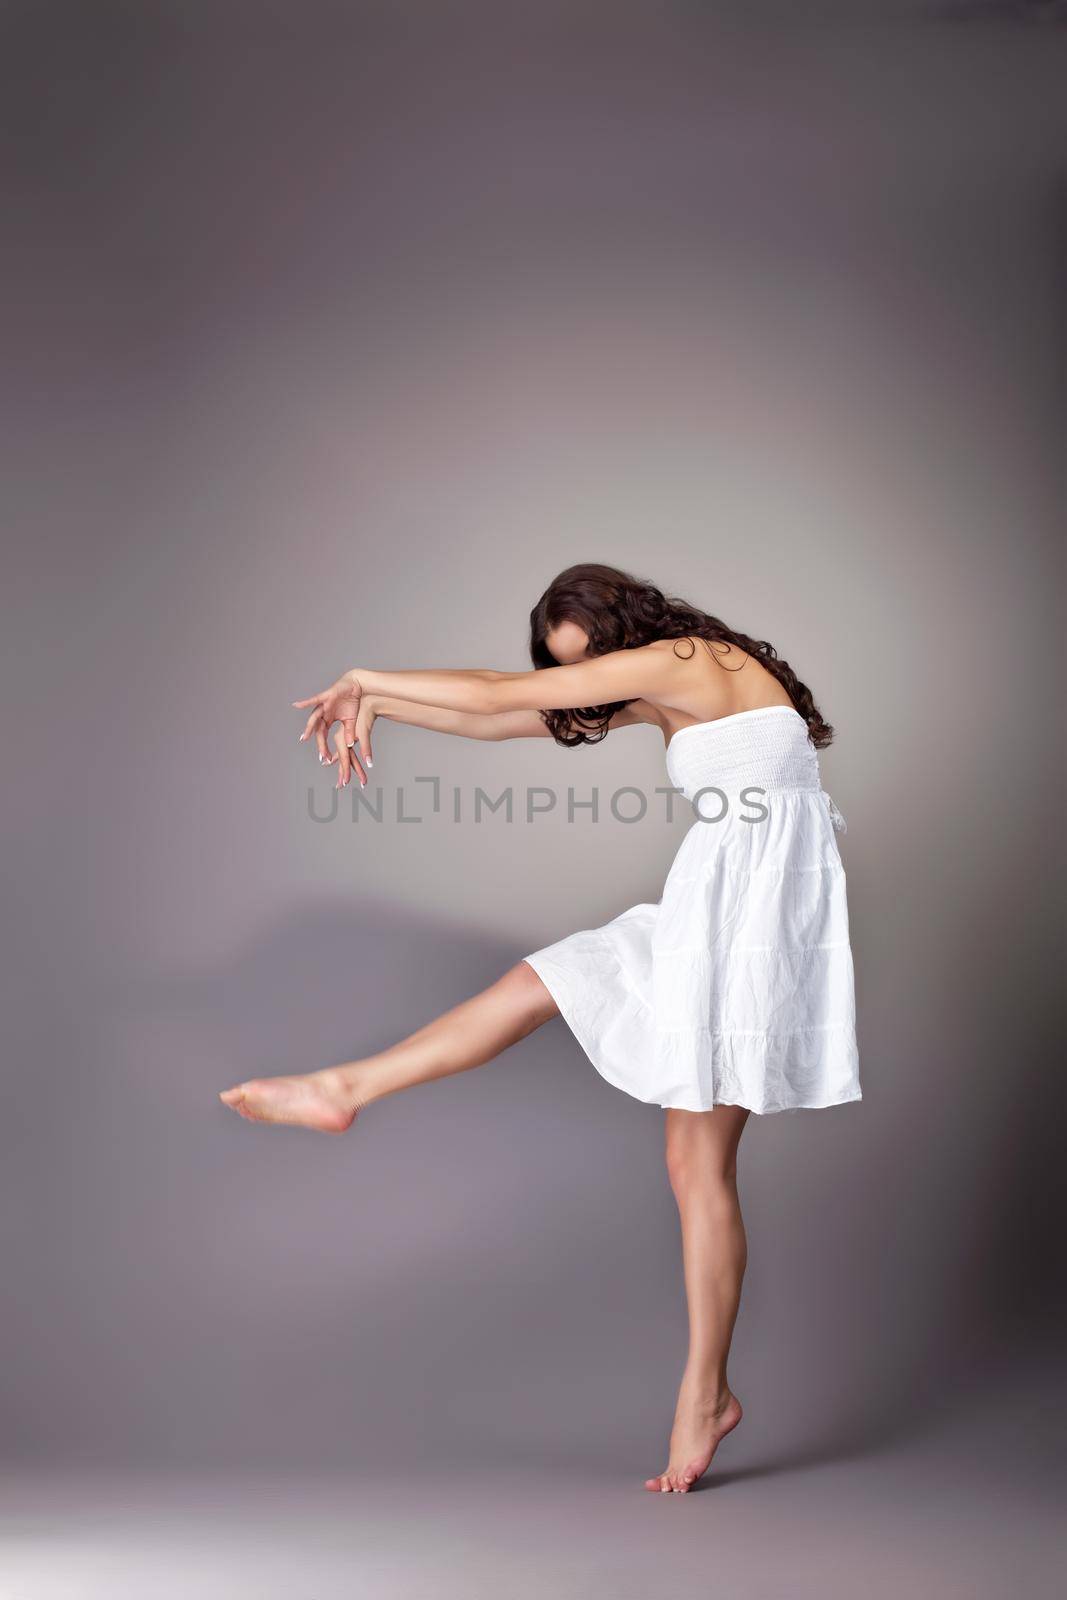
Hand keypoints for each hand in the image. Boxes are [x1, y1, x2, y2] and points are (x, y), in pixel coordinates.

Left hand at [293, 671, 374, 787]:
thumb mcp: (351, 721)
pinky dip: (305, 702)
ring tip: (304, 737)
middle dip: (319, 742)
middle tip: (320, 754)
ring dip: (309, 727)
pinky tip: (296, 705)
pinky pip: (314, 700)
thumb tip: (350, 745)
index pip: (323, 735)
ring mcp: (324, 705)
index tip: (326, 758)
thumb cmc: (352, 702)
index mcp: (328, 719)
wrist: (357, 686)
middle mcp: (323, 713)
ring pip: (314, 718)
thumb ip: (349, 732)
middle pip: (318, 730)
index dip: (324, 746)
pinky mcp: (327, 696)